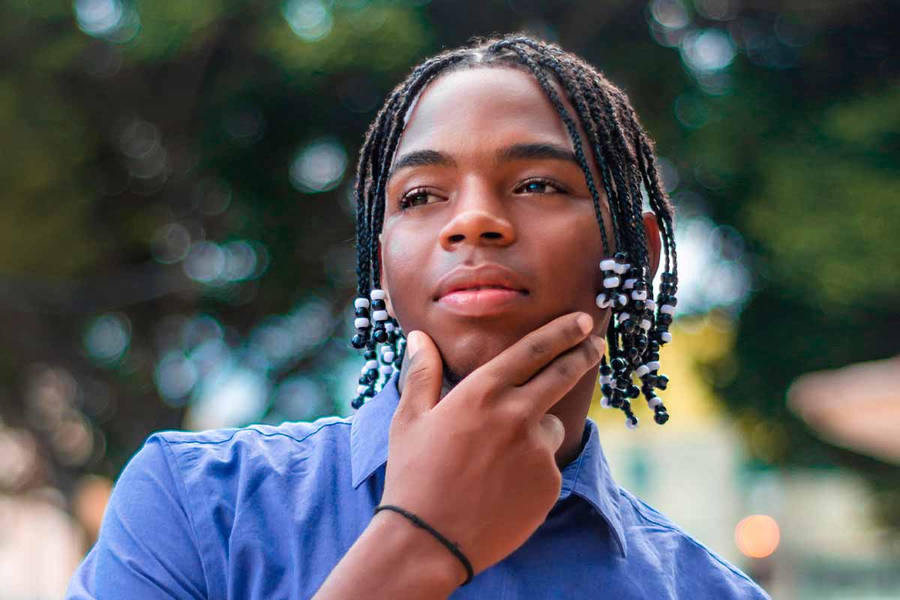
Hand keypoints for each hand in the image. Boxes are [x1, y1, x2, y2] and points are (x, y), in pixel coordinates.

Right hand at [379, 312, 604, 583]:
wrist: (428, 541)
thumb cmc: (413, 475)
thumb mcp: (409, 418)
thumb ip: (421, 372)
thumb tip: (419, 337)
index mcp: (482, 393)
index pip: (533, 350)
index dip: (562, 332)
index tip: (581, 320)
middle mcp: (516, 415)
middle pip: (563, 374)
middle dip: (583, 354)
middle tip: (595, 344)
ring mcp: (537, 450)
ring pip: (551, 426)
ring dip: (537, 430)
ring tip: (497, 460)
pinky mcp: (548, 483)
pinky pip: (548, 463)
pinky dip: (533, 468)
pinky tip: (502, 486)